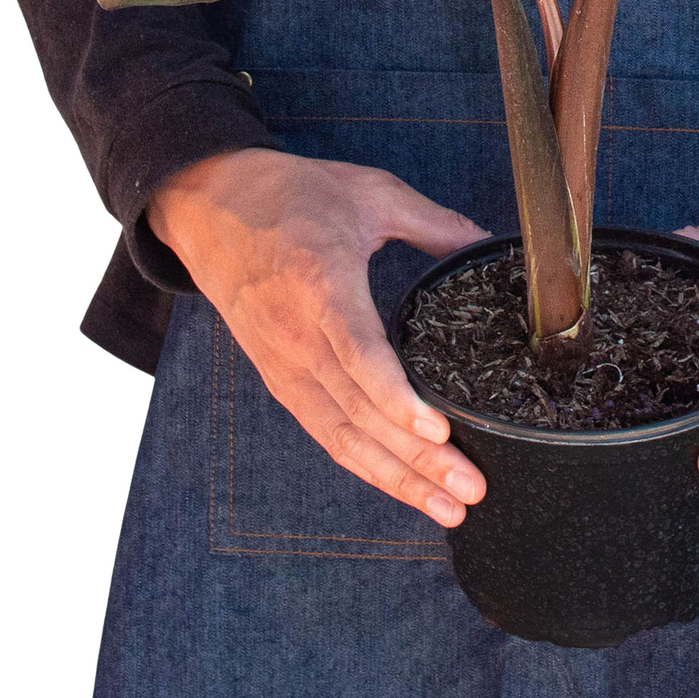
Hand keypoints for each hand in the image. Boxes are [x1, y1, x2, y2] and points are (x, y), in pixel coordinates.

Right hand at [148, 148, 489, 526]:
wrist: (211, 206)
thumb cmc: (293, 195)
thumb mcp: (370, 192)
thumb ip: (433, 223)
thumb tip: (486, 243)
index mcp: (321, 284)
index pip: (359, 354)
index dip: (397, 399)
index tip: (438, 431)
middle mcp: (297, 337)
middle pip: (359, 411)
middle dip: (417, 460)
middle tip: (471, 488)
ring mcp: (284, 364)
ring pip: (342, 435)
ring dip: (396, 477)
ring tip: (449, 505)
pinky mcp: (280, 378)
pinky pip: (324, 431)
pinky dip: (364, 464)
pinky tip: (402, 485)